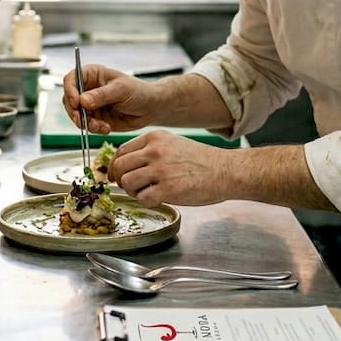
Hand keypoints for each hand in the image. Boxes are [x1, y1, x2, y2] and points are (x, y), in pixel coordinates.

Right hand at [62, 63, 157, 133]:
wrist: (150, 109)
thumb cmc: (138, 92)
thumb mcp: (120, 90)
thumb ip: (101, 95)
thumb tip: (82, 101)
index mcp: (92, 75)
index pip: (72, 79)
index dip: (70, 90)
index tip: (76, 102)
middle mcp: (88, 89)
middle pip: (69, 99)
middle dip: (74, 112)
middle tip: (83, 120)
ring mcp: (90, 105)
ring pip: (76, 115)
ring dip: (85, 123)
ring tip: (100, 126)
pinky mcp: (95, 118)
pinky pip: (87, 125)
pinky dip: (94, 129)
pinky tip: (106, 128)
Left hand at [110, 130, 230, 207]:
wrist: (225, 171)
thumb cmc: (200, 160)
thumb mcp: (172, 144)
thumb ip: (149, 150)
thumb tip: (125, 164)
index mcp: (154, 138)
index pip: (121, 151)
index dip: (115, 167)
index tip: (116, 176)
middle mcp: (155, 151)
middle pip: (120, 166)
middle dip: (121, 180)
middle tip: (132, 187)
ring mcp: (161, 169)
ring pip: (127, 182)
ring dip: (133, 192)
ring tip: (147, 193)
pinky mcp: (169, 189)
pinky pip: (142, 199)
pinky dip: (146, 202)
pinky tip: (158, 199)